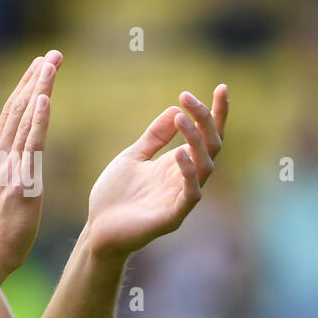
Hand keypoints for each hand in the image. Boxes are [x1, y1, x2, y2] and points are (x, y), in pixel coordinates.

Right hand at [0, 49, 62, 273]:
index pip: (9, 112)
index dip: (24, 86)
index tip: (38, 65)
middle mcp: (0, 154)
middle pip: (18, 109)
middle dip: (35, 79)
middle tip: (52, 55)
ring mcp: (11, 166)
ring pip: (26, 120)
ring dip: (39, 89)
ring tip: (51, 65)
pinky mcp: (24, 180)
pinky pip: (32, 144)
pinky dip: (38, 119)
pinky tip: (45, 99)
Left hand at [86, 85, 228, 259]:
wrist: (97, 229)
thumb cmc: (115, 196)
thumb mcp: (133, 157)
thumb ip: (154, 137)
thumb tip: (174, 110)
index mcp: (178, 165)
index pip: (206, 136)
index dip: (216, 113)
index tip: (220, 87)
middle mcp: (186, 180)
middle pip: (211, 147)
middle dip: (205, 120)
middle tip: (188, 98)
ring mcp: (181, 199)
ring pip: (205, 168)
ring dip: (195, 141)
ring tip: (180, 118)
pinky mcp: (172, 218)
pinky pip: (190, 195)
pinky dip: (188, 173)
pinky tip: (180, 154)